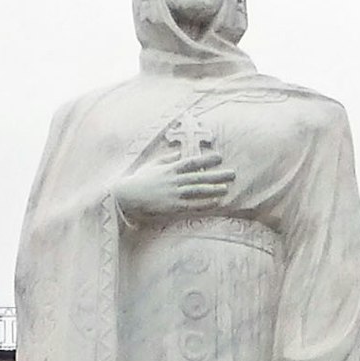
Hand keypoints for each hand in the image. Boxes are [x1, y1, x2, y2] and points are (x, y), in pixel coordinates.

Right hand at [113, 134, 234, 218]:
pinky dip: (204, 203)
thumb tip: (178, 153)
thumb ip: (167, 159)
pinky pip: (192, 205)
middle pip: (200, 176)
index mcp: (170, 168)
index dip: (207, 160)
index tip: (219, 158)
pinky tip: (215, 202)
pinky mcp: (172, 206)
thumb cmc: (138, 180)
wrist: (126, 196)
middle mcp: (174, 180)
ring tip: (227, 188)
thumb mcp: (152, 165)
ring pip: (198, 190)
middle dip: (217, 175)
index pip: (192, 162)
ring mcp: (174, 193)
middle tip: (232, 173)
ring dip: (213, 188)